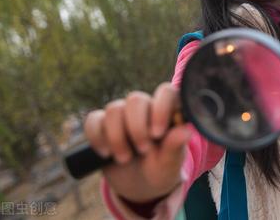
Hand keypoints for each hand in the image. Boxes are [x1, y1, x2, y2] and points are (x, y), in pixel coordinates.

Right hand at [84, 83, 190, 202]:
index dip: (160, 109)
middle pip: (135, 99)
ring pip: (114, 109)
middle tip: (143, 150)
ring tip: (125, 159)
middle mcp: (146, 107)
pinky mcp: (102, 124)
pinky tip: (105, 154)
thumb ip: (175, 146)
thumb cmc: (161, 169)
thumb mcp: (170, 163)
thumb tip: (186, 132)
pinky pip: (93, 119)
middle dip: (136, 128)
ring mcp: (123, 114)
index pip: (165, 92)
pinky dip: (97, 137)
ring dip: (117, 137)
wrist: (140, 185)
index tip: (157, 134)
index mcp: (169, 111)